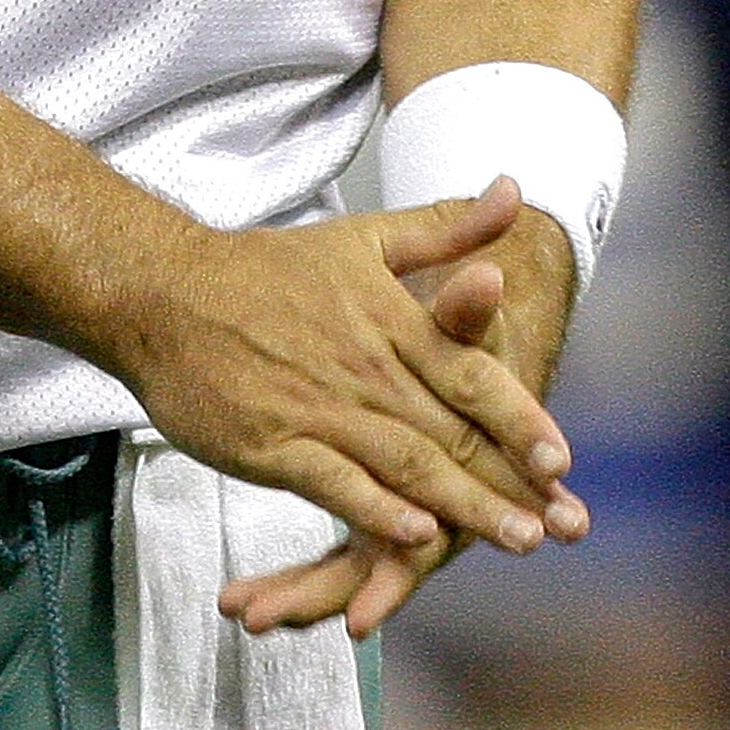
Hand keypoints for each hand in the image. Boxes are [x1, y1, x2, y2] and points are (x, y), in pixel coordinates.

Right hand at [116, 178, 578, 564]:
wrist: (165, 292)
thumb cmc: (267, 270)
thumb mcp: (363, 238)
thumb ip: (444, 228)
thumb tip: (512, 191)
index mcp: (388, 319)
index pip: (470, 374)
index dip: (519, 419)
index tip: (563, 460)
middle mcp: (363, 367)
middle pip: (450, 432)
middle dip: (511, 482)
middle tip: (564, 524)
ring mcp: (318, 408)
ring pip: (406, 464)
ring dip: (465, 506)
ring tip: (516, 538)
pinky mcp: (274, 445)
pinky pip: (337, 484)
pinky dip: (379, 511)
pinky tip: (417, 537)